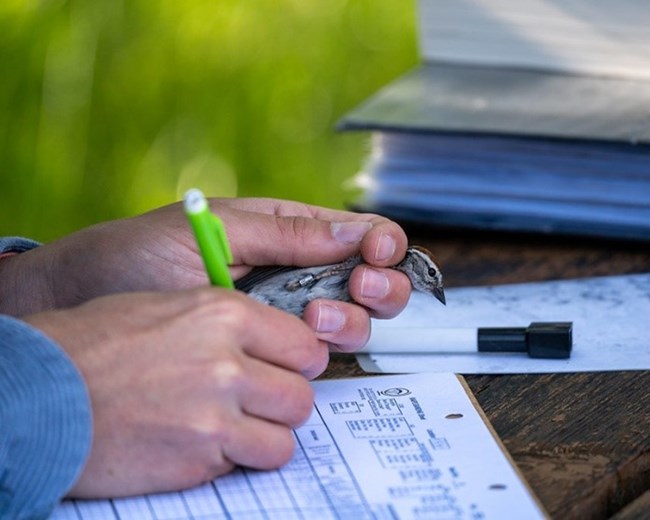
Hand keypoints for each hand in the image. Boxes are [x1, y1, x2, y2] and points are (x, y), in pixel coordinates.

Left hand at [2, 198, 411, 350]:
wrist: (87, 305)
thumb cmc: (139, 253)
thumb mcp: (215, 229)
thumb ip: (285, 233)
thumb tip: (356, 232)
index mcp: (285, 230)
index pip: (355, 233)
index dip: (381, 243)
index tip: (376, 253)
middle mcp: (294, 272)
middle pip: (368, 280)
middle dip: (378, 285)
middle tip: (357, 286)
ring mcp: (283, 315)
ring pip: (353, 320)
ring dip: (352, 318)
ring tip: (316, 317)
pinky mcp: (267, 352)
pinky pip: (318, 354)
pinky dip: (330, 350)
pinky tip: (308, 341)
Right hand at [24, 286, 326, 497]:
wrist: (43, 390)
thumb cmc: (99, 342)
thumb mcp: (170, 306)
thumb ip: (229, 322)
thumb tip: (272, 341)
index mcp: (223, 315)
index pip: (305, 345)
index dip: (299, 359)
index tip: (289, 366)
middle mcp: (227, 365)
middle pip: (301, 394)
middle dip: (285, 400)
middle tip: (262, 400)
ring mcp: (213, 418)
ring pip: (285, 438)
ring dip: (266, 435)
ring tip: (235, 426)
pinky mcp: (196, 461)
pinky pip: (245, 463)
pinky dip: (233, 458)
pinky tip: (203, 442)